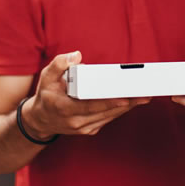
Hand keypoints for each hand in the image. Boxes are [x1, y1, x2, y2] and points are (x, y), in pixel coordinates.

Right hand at [22, 51, 150, 137]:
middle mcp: (75, 121)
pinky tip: (132, 102)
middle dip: (127, 103)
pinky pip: (108, 119)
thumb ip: (59, 64)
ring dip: (127, 107)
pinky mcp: (89, 130)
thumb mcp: (46, 77)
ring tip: (143, 96)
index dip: (109, 102)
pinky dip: (119, 111)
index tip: (125, 98)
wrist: (40, 120)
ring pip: (110, 117)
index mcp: (64, 108)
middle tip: (144, 94)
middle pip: (106, 112)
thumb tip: (76, 56)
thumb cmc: (46, 95)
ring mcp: (83, 128)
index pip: (91, 106)